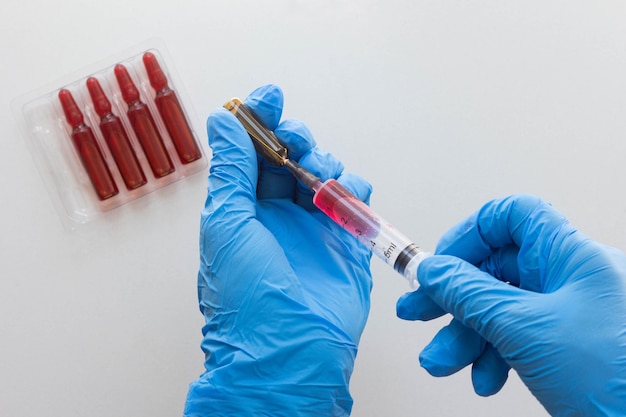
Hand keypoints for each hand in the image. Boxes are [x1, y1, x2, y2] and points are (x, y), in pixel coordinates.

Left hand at [184, 85, 372, 415]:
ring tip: (319, 173)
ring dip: (324, 161)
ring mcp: (312, 228)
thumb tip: (224, 122)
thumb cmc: (247, 298)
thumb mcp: (227, 224)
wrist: (289, 352)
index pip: (251, 153)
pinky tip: (345, 191)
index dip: (260, 121)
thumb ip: (231, 170)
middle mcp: (276, 216)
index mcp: (242, 210)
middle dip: (295, 137)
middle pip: (290, 156)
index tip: (269, 96)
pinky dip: (353, 187)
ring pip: (323, 173)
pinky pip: (354, 200)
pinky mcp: (345, 242)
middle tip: (296, 141)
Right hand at [396, 194, 625, 415]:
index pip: (511, 217)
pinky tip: (484, 378)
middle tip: (418, 311)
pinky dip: (492, 356)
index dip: (470, 234)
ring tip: (442, 361)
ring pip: (499, 309)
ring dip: (465, 336)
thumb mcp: (524, 328)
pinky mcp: (564, 346)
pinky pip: (515, 337)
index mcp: (569, 256)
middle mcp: (569, 279)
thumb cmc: (615, 377)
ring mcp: (567, 314)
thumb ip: (470, 294)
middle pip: (495, 269)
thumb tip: (433, 270)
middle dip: (452, 296)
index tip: (439, 262)